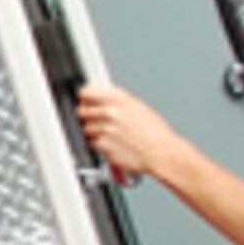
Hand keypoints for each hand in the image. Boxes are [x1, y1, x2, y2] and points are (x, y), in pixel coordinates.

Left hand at [75, 82, 190, 186]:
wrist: (161, 152)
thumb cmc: (155, 133)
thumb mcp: (138, 107)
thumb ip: (117, 102)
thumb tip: (103, 99)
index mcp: (119, 99)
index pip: (86, 92)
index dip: (85, 97)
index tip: (85, 100)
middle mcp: (110, 112)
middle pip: (82, 111)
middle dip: (87, 115)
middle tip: (96, 119)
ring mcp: (104, 129)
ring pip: (86, 128)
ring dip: (94, 132)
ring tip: (110, 134)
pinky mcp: (103, 146)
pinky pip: (93, 144)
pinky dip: (100, 145)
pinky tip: (113, 144)